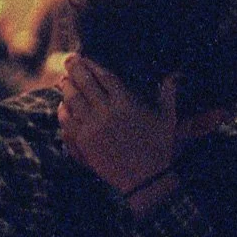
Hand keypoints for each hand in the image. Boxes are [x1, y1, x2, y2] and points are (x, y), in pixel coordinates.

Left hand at [58, 56, 176, 196]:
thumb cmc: (158, 148)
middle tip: (68, 60)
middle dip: (75, 68)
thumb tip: (174, 75)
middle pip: (86, 83)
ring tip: (63, 80)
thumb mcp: (167, 120)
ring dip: (66, 86)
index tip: (87, 58)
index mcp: (128, 104)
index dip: (94, 65)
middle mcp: (108, 112)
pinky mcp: (83, 140)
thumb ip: (168, 95)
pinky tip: (63, 104)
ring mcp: (93, 126)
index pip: (106, 77)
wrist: (144, 178)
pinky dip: (63, 109)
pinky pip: (67, 120)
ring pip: (73, 99)